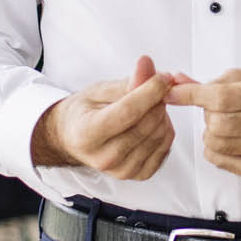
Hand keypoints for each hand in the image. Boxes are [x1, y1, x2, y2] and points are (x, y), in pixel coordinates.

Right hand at [30, 56, 175, 179]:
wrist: (75, 138)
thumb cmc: (85, 113)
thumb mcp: (99, 91)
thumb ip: (126, 81)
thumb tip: (147, 65)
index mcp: (87, 134)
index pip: (128, 112)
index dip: (150, 91)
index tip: (162, 77)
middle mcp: (104, 158)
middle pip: (146, 124)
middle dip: (158, 100)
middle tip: (157, 86)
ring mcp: (122, 170)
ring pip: (159, 135)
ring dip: (162, 114)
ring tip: (151, 104)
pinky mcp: (138, 175)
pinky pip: (165, 148)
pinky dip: (165, 129)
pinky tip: (153, 120)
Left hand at [167, 69, 240, 177]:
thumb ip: (211, 81)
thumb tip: (175, 81)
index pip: (221, 97)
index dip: (191, 94)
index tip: (171, 91)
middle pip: (216, 122)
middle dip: (206, 113)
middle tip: (216, 108)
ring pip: (214, 142)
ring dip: (210, 130)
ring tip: (224, 123)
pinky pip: (217, 159)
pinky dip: (213, 147)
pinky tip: (227, 138)